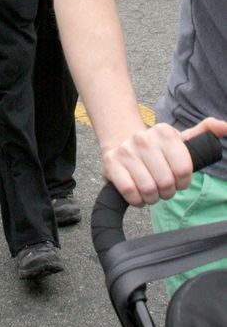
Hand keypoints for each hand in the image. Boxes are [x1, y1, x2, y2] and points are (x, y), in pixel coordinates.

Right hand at [102, 117, 226, 206]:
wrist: (120, 143)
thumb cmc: (156, 149)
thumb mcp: (179, 139)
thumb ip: (202, 133)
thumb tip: (224, 127)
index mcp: (164, 132)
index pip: (184, 169)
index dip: (183, 181)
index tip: (177, 179)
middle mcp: (143, 138)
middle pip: (166, 183)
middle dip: (167, 191)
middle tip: (162, 186)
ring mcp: (125, 150)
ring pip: (148, 190)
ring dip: (152, 197)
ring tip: (150, 189)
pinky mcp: (111, 163)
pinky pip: (130, 192)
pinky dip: (136, 200)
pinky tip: (137, 192)